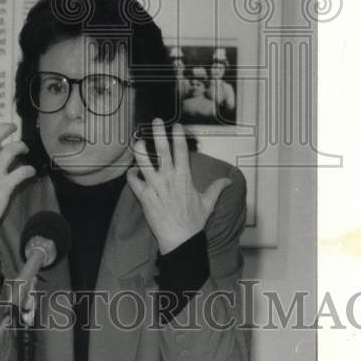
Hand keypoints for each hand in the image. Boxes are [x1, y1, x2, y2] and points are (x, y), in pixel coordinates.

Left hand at [127, 119, 229, 254]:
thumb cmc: (194, 222)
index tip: (176, 125)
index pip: (182, 151)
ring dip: (139, 151)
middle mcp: (169, 178)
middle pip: (162, 151)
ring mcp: (155, 187)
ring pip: (144, 163)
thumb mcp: (208, 203)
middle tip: (156, 121)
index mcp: (184, 177)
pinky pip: (134, 182)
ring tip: (137, 141)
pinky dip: (131, 175)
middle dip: (159, 134)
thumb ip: (217, 188)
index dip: (178, 136)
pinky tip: (132, 172)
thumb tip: (229, 181)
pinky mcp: (145, 197)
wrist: (180, 240)